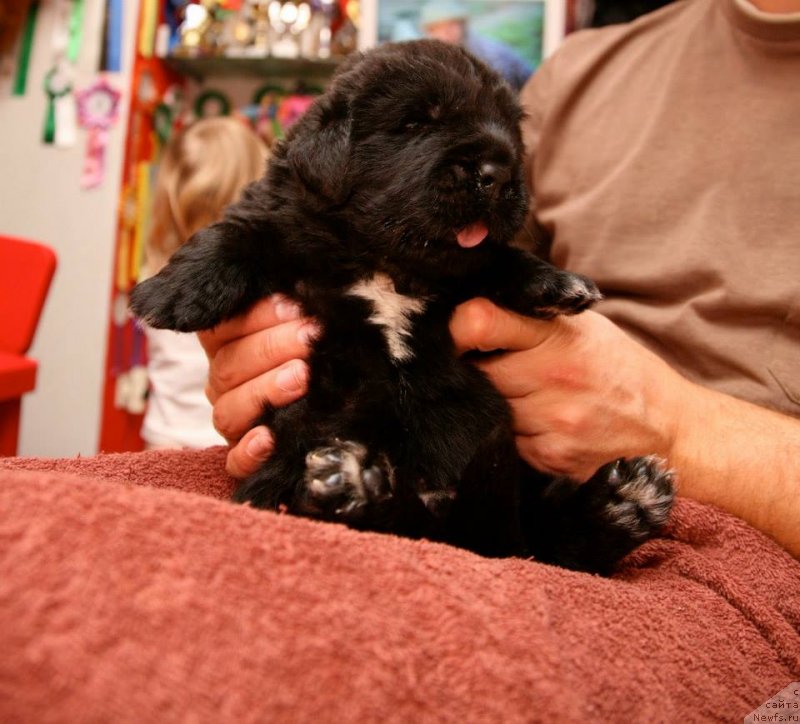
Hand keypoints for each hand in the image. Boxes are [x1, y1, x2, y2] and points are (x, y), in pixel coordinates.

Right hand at [198, 296, 316, 477]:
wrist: (345, 406)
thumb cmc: (318, 351)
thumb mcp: (302, 323)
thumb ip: (292, 309)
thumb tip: (305, 289)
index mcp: (227, 346)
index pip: (221, 329)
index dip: (255, 317)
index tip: (294, 307)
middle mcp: (223, 384)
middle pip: (229, 366)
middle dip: (272, 348)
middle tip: (309, 336)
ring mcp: (233, 423)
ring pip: (229, 411)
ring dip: (266, 391)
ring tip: (302, 376)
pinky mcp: (245, 460)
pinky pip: (235, 462)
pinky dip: (249, 452)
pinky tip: (270, 438)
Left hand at [449, 298, 688, 481]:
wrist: (668, 427)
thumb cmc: (619, 369)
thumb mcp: (583, 327)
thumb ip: (530, 319)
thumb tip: (470, 313)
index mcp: (560, 337)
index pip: (480, 323)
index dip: (455, 329)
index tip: (453, 335)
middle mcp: (555, 378)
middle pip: (477, 373)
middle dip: (477, 371)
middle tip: (494, 369)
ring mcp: (553, 422)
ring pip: (489, 410)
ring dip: (495, 405)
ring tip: (526, 397)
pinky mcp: (551, 458)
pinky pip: (506, 441)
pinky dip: (514, 433)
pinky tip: (540, 424)